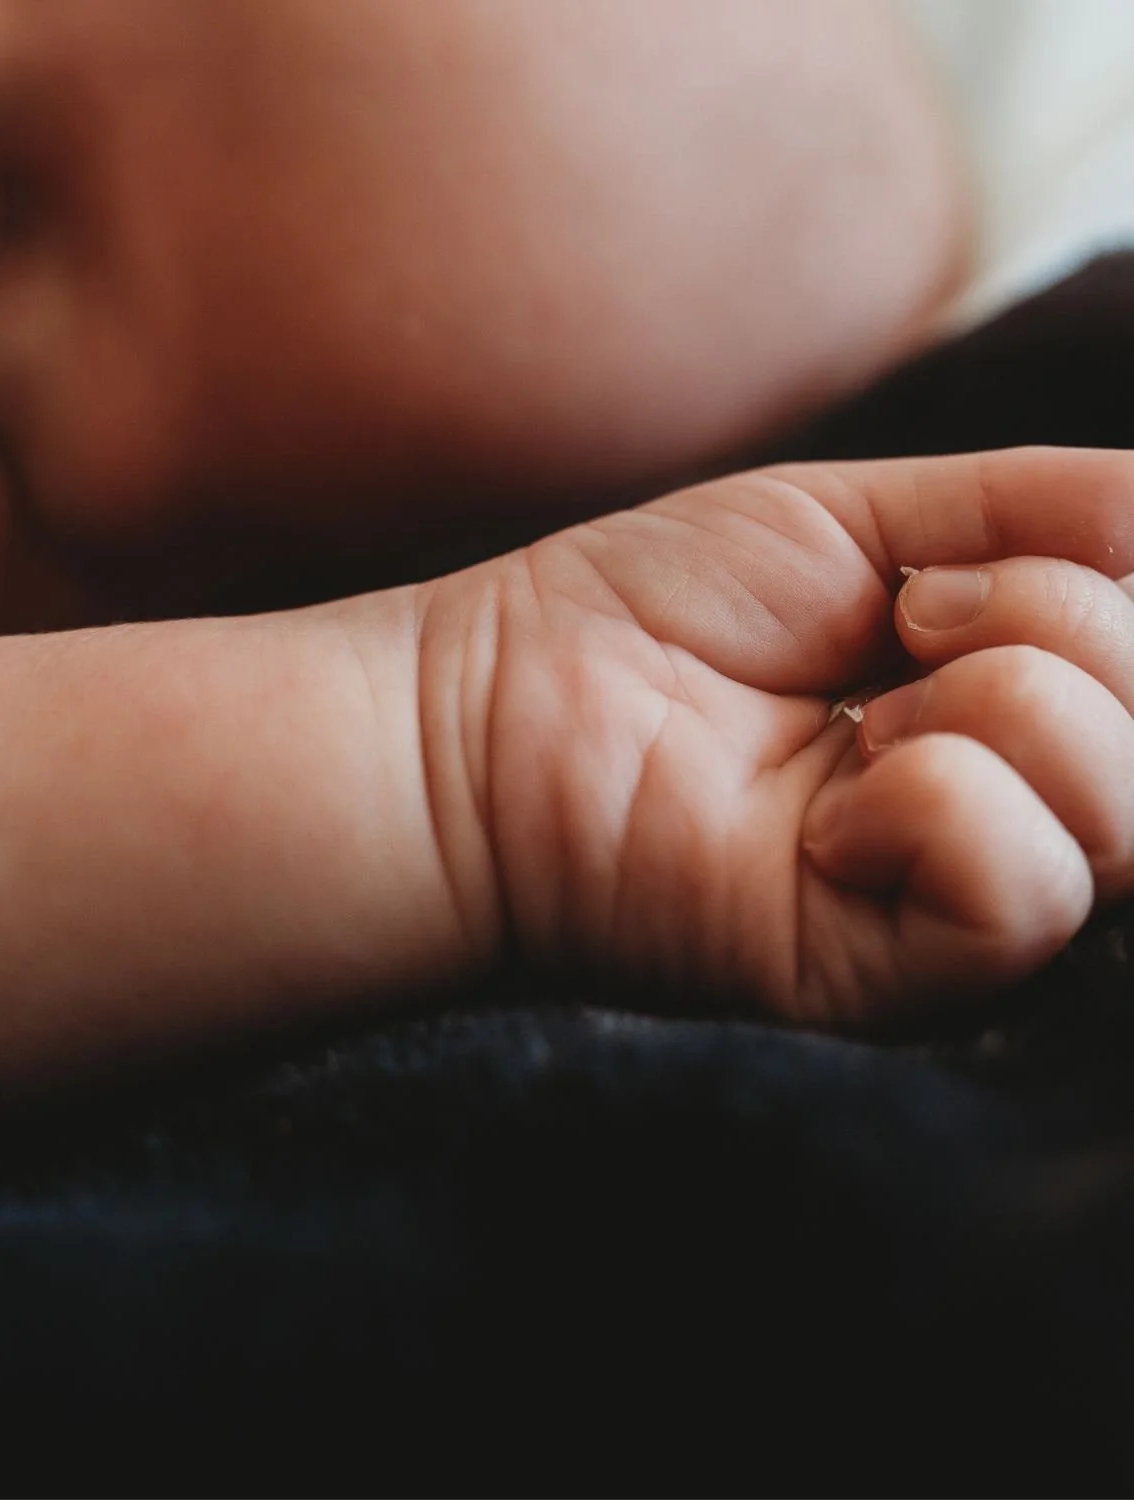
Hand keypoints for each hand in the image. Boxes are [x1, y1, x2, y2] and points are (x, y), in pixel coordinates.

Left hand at [419, 447, 1133, 1026]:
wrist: (500, 703)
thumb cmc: (659, 613)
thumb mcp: (869, 523)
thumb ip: (1042, 514)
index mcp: (1021, 723)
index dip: (1099, 595)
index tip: (945, 577)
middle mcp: (1021, 826)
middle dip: (1042, 620)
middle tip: (885, 630)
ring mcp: (966, 915)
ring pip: (1123, 810)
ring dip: (986, 705)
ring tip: (847, 719)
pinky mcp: (896, 982)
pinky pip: (1019, 884)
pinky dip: (929, 799)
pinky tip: (823, 809)